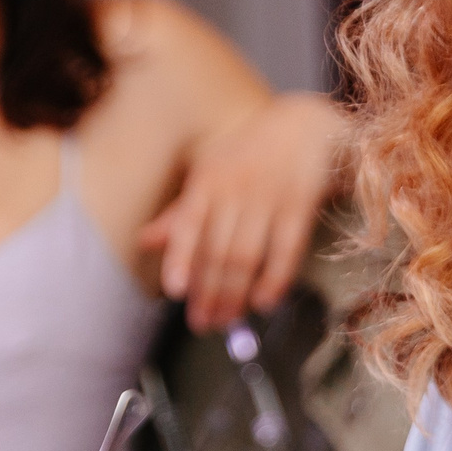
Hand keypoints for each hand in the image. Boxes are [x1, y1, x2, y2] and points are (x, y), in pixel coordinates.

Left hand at [138, 92, 347, 329]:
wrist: (306, 127)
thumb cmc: (249, 155)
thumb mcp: (210, 173)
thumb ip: (181, 213)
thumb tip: (145, 242)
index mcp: (209, 180)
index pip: (189, 223)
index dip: (181, 257)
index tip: (174, 291)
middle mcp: (237, 189)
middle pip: (219, 250)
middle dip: (208, 292)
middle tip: (202, 323)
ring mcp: (270, 198)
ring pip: (248, 256)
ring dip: (236, 294)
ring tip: (226, 320)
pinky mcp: (300, 208)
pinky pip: (286, 250)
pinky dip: (275, 279)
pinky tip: (263, 302)